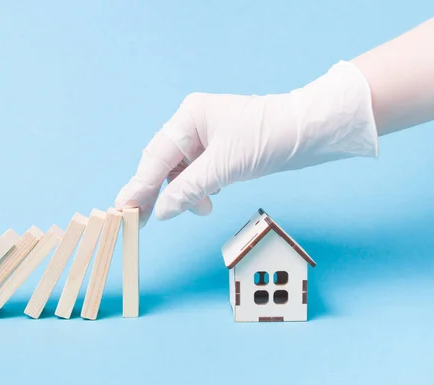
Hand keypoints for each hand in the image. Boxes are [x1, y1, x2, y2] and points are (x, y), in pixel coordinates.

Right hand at [115, 61, 378, 226]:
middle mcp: (194, 124)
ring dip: (186, 193)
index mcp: (189, 116)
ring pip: (181, 172)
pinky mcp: (221, 150)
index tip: (123, 207)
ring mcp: (207, 137)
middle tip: (142, 219)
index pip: (157, 156)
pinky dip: (200, 189)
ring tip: (202, 209)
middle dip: (158, 192)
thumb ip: (188, 189)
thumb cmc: (269, 138)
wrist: (310, 132)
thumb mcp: (223, 167)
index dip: (140, 185)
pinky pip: (199, 173)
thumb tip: (162, 211)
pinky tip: (210, 198)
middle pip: (164, 163)